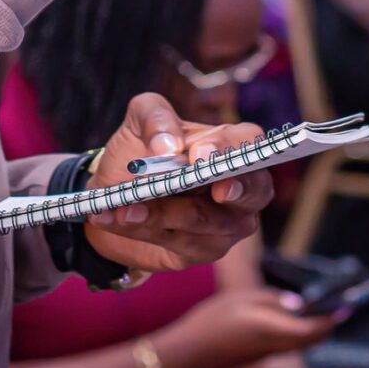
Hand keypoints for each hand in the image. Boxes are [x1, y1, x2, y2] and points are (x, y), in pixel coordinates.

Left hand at [80, 94, 272, 274]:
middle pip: (256, 191)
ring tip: (124, 207)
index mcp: (230, 145)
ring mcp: (227, 224)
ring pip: (204, 220)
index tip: (200, 156)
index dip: (230, 150)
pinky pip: (178, 243)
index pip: (250, 142)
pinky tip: (115, 218)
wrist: (113, 193)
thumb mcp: (140, 119)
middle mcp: (239, 186)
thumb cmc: (139, 150)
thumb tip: (168, 146)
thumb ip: (155, 117)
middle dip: (233, 191)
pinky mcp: (203, 250)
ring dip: (161, 212)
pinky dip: (142, 229)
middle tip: (214, 191)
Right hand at [153, 286, 343, 367]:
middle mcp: (275, 346)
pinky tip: (290, 322)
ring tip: (318, 314)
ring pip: (300, 344)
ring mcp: (266, 355)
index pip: (314, 328)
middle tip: (336, 310)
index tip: (345, 306)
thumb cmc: (212, 320)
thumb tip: (299, 304)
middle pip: (311, 340)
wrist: (189, 353)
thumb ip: (273, 300)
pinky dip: (297, 335)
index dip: (331, 318)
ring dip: (313, 332)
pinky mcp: (257, 358)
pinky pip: (287, 346)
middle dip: (326, 326)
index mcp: (274, 329)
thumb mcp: (241, 299)